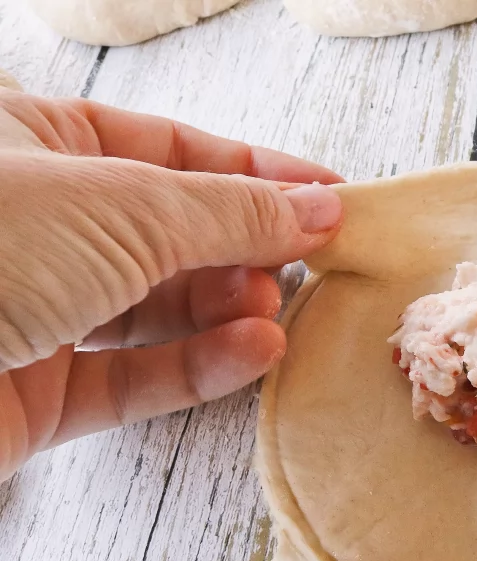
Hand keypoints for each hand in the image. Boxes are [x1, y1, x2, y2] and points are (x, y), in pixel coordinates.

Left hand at [0, 86, 344, 481]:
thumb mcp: (121, 202)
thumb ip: (231, 209)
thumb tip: (320, 207)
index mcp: (35, 143)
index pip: (173, 151)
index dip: (258, 173)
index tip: (334, 198)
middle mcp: (39, 227)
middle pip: (175, 233)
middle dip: (248, 248)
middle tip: (311, 263)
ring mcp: (38, 311)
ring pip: (161, 310)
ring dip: (229, 309)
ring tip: (275, 309)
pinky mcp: (39, 393)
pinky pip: (137, 376)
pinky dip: (202, 366)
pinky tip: (254, 351)